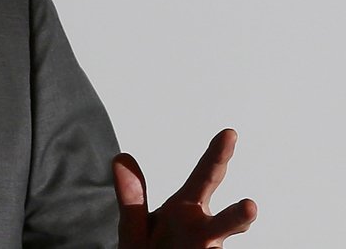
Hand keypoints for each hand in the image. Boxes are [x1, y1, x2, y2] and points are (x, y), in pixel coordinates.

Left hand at [113, 128, 256, 247]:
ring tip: (239, 235)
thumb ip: (131, 196)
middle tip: (249, 207)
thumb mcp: (135, 226)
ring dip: (229, 243)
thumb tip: (121, 157)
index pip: (203, 178)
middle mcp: (203, 232)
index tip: (229, 133)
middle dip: (236, 217)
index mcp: (185, 210)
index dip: (215, 156)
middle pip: (222, 222)